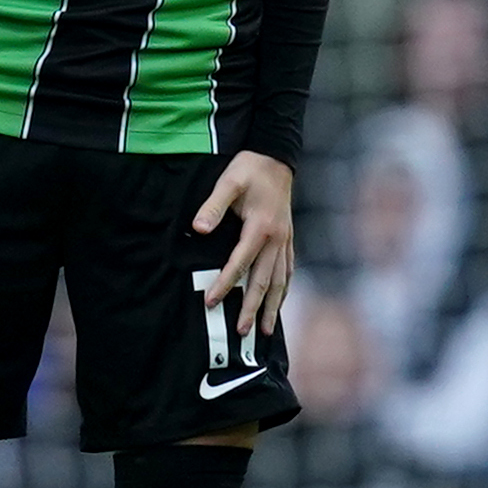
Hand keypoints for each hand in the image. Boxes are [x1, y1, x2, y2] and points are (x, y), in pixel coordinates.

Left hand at [193, 150, 296, 335]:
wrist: (277, 156)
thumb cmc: (250, 168)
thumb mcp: (228, 182)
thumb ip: (213, 206)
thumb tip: (199, 229)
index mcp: (261, 226)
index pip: (240, 263)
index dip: (224, 284)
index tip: (211, 302)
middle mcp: (277, 238)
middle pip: (264, 280)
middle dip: (252, 308)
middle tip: (242, 331)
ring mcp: (285, 240)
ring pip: (280, 280)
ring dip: (272, 306)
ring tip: (264, 329)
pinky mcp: (288, 238)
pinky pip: (287, 269)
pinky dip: (283, 289)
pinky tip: (279, 301)